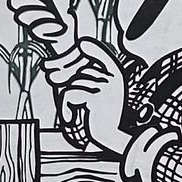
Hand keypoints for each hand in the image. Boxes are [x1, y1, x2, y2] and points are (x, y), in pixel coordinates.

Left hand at [58, 40, 130, 154]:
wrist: (112, 137)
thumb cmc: (103, 117)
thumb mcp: (100, 96)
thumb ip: (90, 81)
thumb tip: (65, 71)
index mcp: (116, 76)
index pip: (103, 54)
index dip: (92, 48)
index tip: (82, 44)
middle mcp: (112, 78)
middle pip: (80, 72)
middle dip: (69, 86)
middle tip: (66, 100)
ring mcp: (105, 87)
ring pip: (73, 84)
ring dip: (66, 101)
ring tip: (70, 113)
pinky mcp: (96, 98)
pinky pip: (70, 94)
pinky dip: (65, 108)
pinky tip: (69, 118)